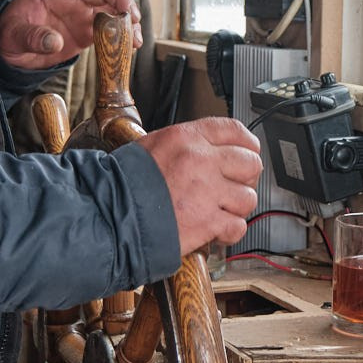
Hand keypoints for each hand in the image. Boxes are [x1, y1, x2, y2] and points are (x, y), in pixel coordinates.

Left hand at [0, 0, 140, 69]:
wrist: (12, 51)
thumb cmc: (10, 34)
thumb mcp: (14, 35)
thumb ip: (33, 36)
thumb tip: (53, 42)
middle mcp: (72, 0)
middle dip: (121, 0)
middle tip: (131, 14)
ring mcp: (82, 15)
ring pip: (111, 10)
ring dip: (127, 19)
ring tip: (136, 34)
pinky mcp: (87, 33)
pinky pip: (109, 30)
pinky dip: (123, 36)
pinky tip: (133, 44)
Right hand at [135, 118, 262, 255]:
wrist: (112, 215)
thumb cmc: (126, 184)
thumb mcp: (154, 146)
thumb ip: (186, 145)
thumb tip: (210, 149)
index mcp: (187, 138)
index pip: (235, 130)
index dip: (247, 144)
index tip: (247, 153)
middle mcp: (201, 160)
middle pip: (250, 163)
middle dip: (245, 177)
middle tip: (232, 186)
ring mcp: (207, 192)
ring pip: (248, 197)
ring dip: (236, 207)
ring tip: (219, 210)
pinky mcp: (207, 222)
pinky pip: (238, 226)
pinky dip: (229, 231)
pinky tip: (216, 230)